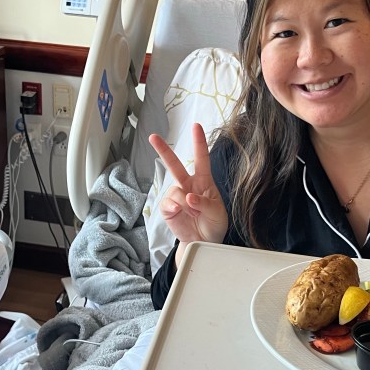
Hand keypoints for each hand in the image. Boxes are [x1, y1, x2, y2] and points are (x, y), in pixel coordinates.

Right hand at [149, 123, 228, 265]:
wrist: (204, 242)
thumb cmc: (213, 224)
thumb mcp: (217, 213)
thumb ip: (205, 203)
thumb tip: (188, 197)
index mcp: (203, 182)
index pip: (202, 159)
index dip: (199, 142)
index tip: (196, 126)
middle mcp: (188, 185)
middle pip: (174, 165)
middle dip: (163, 150)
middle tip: (153, 137)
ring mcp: (177, 196)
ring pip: (174, 190)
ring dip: (184, 202)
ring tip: (193, 213)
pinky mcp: (168, 208)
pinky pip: (167, 203)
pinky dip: (173, 208)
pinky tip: (179, 212)